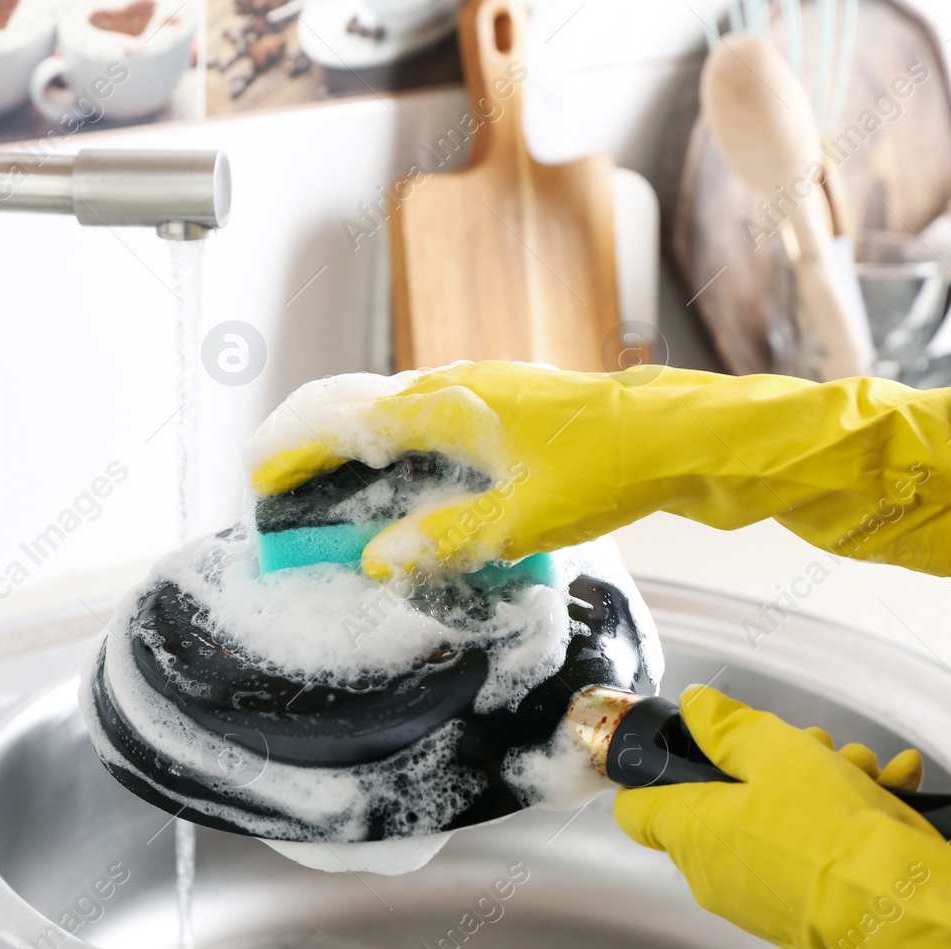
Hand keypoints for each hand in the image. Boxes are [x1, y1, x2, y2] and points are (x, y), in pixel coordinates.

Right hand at [246, 361, 950, 580]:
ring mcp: (494, 396)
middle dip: (322, 447)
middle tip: (285, 484)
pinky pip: (444, 430)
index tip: (258, 473)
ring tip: (340, 492)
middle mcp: (464, 386)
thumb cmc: (614, 463)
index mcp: (450, 400)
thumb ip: (444, 540)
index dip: (297, 446)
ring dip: (368, 454)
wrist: (691, 436)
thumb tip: (380, 560)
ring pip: (406, 418)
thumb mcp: (520, 518)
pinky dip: (413, 458)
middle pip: (368, 409)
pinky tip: (423, 492)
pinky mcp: (522, 415)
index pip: (347, 418)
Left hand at [615, 685, 950, 948]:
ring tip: (866, 768)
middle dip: (772, 763)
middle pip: (727, 800)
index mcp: (691, 831)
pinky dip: (855, 818)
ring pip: (781, 821)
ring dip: (823, 784)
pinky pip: (821, 853)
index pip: (637, 806)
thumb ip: (728, 725)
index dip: (657, 768)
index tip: (686, 744)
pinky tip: (895, 788)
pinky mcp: (809, 910)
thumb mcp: (775, 749)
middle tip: (812, 745)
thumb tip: (697, 707)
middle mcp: (717, 872)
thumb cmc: (831, 832)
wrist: (901, 911)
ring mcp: (762, 897)